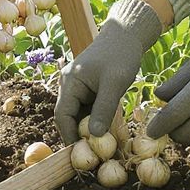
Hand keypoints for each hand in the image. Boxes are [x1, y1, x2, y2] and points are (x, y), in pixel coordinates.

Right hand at [54, 0, 162, 143]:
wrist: (127, 34)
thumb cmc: (121, 55)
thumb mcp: (114, 83)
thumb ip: (104, 108)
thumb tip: (95, 136)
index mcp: (70, 81)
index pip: (62, 114)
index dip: (69, 135)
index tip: (81, 154)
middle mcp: (70, 85)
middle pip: (68, 116)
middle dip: (78, 135)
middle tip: (92, 155)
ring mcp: (79, 86)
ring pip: (78, 115)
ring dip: (88, 129)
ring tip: (101, 148)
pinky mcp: (89, 88)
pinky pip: (87, 109)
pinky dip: (95, 121)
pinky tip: (106, 132)